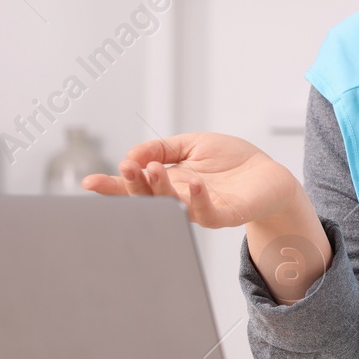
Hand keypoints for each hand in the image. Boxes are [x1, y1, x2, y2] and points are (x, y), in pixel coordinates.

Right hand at [82, 132, 297, 229]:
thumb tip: (132, 154)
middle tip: (126, 168)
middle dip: (134, 185)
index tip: (89, 183)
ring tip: (152, 169)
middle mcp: (181, 199)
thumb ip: (161, 148)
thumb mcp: (192, 144)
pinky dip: (199, 201)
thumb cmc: (230, 161)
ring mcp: (202, 208)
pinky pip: (209, 213)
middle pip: (149, 197)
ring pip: (174, 205)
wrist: (269, 175)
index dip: (113, 186)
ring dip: (160, 189)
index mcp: (169, 183)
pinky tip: (193, 184)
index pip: (136, 186)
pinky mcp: (227, 214)